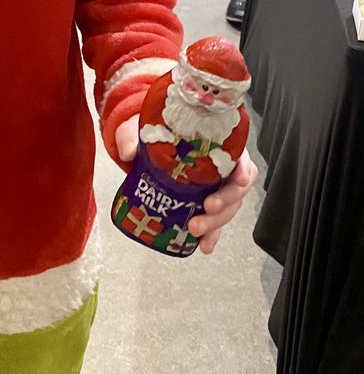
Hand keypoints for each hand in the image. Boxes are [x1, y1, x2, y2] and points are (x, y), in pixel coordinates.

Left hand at [114, 117, 258, 253]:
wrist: (146, 145)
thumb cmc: (154, 131)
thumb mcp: (142, 128)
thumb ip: (133, 136)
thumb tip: (128, 152)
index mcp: (214, 143)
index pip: (239, 155)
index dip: (243, 168)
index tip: (240, 178)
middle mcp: (220, 166)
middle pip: (236, 187)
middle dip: (225, 202)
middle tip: (207, 208)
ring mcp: (215, 187)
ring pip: (228, 208)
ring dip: (216, 222)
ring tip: (195, 229)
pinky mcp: (204, 204)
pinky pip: (214, 222)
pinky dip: (211, 235)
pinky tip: (204, 245)